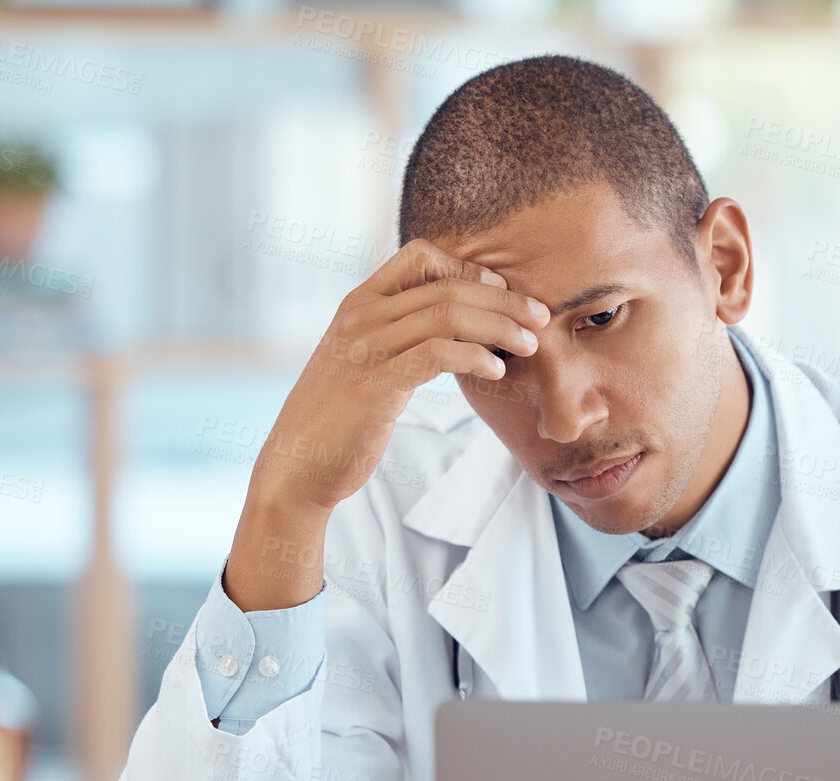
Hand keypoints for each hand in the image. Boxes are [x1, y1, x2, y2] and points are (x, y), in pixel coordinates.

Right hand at [256, 238, 548, 514]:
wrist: (299, 464)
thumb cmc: (341, 416)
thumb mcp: (363, 360)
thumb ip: (397, 335)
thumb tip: (452, 326)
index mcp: (359, 303)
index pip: (418, 256)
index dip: (468, 267)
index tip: (502, 289)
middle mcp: (360, 317)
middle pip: (447, 287)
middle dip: (504, 300)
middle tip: (540, 317)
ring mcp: (365, 348)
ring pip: (448, 316)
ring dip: (500, 328)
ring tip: (529, 345)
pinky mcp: (376, 385)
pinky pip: (437, 355)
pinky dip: (475, 357)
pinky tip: (496, 371)